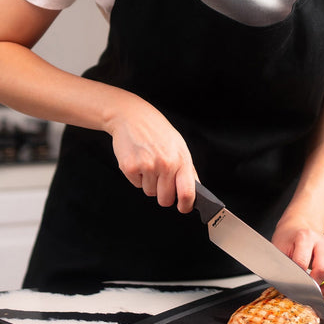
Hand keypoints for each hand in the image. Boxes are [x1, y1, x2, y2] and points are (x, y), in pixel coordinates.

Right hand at [107, 94, 197, 212]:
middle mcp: (165, 164)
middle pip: (165, 199)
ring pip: (149, 192)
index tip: (183, 207)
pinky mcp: (130, 168)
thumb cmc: (156, 130)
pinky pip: (136, 185)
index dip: (186, 205)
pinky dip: (137, 177)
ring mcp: (146, 166)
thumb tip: (194, 189)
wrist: (131, 116)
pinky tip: (138, 160)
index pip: (187, 193)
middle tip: (160, 179)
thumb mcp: (178, 145)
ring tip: (148, 162)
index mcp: (180, 160)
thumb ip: (186, 169)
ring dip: (149, 182)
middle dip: (163, 194)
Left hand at [272, 207, 323, 296]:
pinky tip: (323, 289)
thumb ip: (281, 264)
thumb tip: (284, 285)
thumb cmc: (288, 239)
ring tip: (316, 295)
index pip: (302, 263)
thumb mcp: (278, 248)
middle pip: (323, 269)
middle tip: (305, 292)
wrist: (298, 227)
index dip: (296, 278)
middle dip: (314, 285)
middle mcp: (321, 242)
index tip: (292, 288)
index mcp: (305, 237)